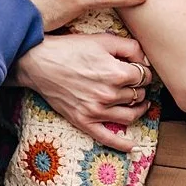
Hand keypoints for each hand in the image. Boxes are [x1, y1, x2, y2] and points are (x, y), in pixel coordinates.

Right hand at [11, 33, 155, 151]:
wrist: (39, 62)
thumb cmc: (70, 48)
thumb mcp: (103, 40)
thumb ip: (130, 48)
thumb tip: (146, 61)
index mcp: (116, 73)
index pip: (144, 77)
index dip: (145, 72)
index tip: (140, 70)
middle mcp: (109, 94)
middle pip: (138, 95)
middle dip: (141, 88)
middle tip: (138, 84)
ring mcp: (96, 111)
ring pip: (130, 115)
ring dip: (139, 110)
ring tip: (140, 103)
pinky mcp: (83, 121)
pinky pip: (107, 137)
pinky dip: (122, 144)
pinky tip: (132, 146)